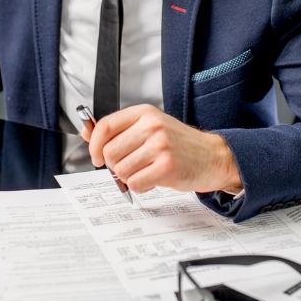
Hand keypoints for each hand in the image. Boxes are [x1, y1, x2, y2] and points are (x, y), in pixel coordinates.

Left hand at [85, 104, 240, 193]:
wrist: (213, 156)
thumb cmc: (179, 144)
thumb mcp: (149, 127)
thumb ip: (118, 130)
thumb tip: (87, 132)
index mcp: (144, 113)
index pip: (105, 127)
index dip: (94, 145)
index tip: (96, 156)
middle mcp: (151, 126)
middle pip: (109, 152)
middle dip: (115, 165)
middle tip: (132, 165)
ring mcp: (160, 146)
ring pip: (121, 170)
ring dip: (130, 177)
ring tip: (147, 170)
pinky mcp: (167, 167)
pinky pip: (136, 183)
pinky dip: (140, 186)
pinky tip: (153, 179)